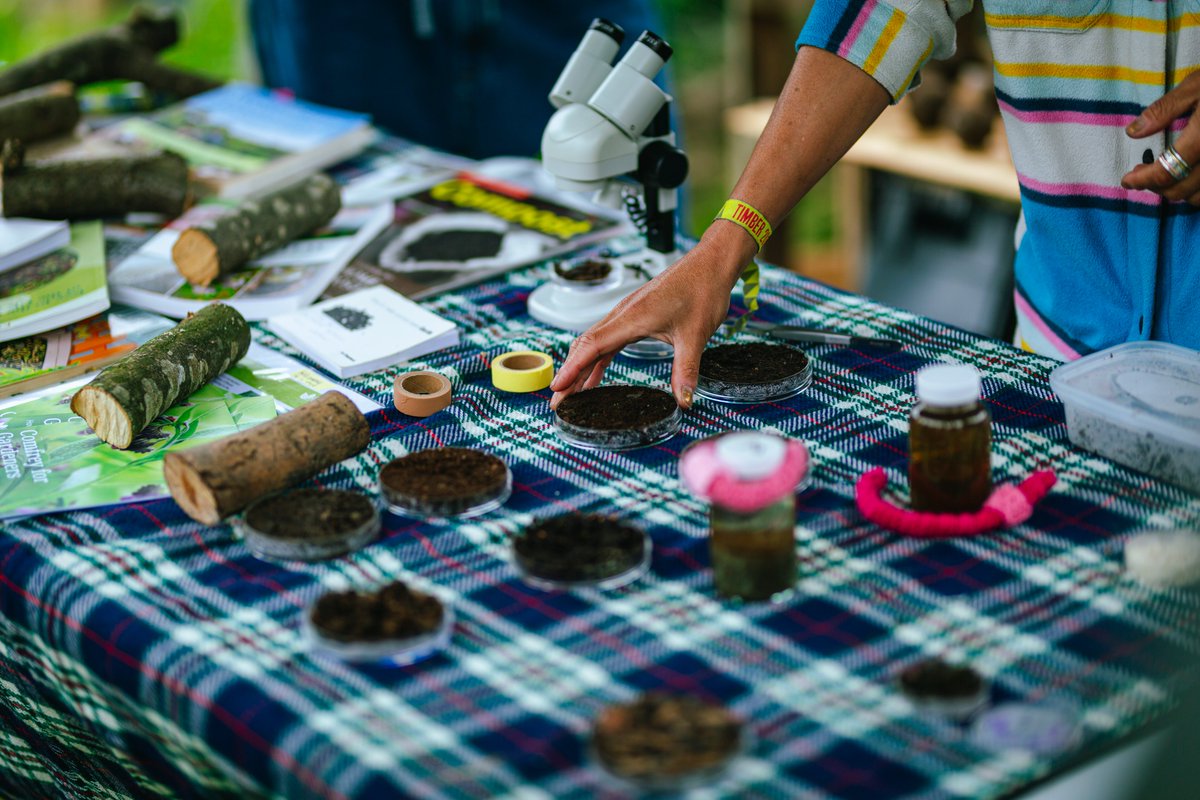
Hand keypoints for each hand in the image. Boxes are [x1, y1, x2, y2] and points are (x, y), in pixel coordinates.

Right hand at [549, 224, 754, 409]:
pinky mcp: (635, 314)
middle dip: (570, 374)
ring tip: (571, 393)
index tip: (557, 388)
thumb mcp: (696, 336)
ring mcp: (628, 313)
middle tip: (558, 403)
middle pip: (586, 346)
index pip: (592, 346)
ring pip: (595, 342)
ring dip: (581, 367)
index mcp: (632, 317)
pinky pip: (608, 339)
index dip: (573, 369)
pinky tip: (595, 376)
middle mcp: (624, 313)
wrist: (711, 263)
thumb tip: (684, 401)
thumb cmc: (703, 290)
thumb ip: (686, 370)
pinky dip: (598, 358)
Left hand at [1121, 71, 1199, 202]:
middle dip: (1156, 187)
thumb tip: (1133, 132)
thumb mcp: (1196, 86)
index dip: (1142, 180)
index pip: (1166, 172)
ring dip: (1180, 192)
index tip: (1127, 179)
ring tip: (1166, 175)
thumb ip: (1164, 110)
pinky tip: (1191, 174)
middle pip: (1181, 191)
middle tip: (1143, 173)